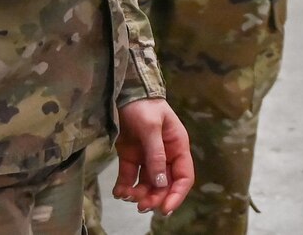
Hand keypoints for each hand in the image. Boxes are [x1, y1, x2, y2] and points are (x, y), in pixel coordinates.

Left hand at [112, 98, 193, 216]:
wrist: (123, 93)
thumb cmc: (144, 106)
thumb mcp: (151, 127)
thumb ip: (156, 155)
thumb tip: (161, 183)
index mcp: (177, 146)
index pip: (184, 177)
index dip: (177, 195)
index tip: (165, 209)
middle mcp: (165, 155)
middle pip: (164, 185)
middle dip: (155, 197)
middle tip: (141, 206)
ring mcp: (147, 157)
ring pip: (147, 184)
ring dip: (139, 194)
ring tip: (127, 195)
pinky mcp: (131, 157)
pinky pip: (130, 178)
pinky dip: (125, 188)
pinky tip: (119, 192)